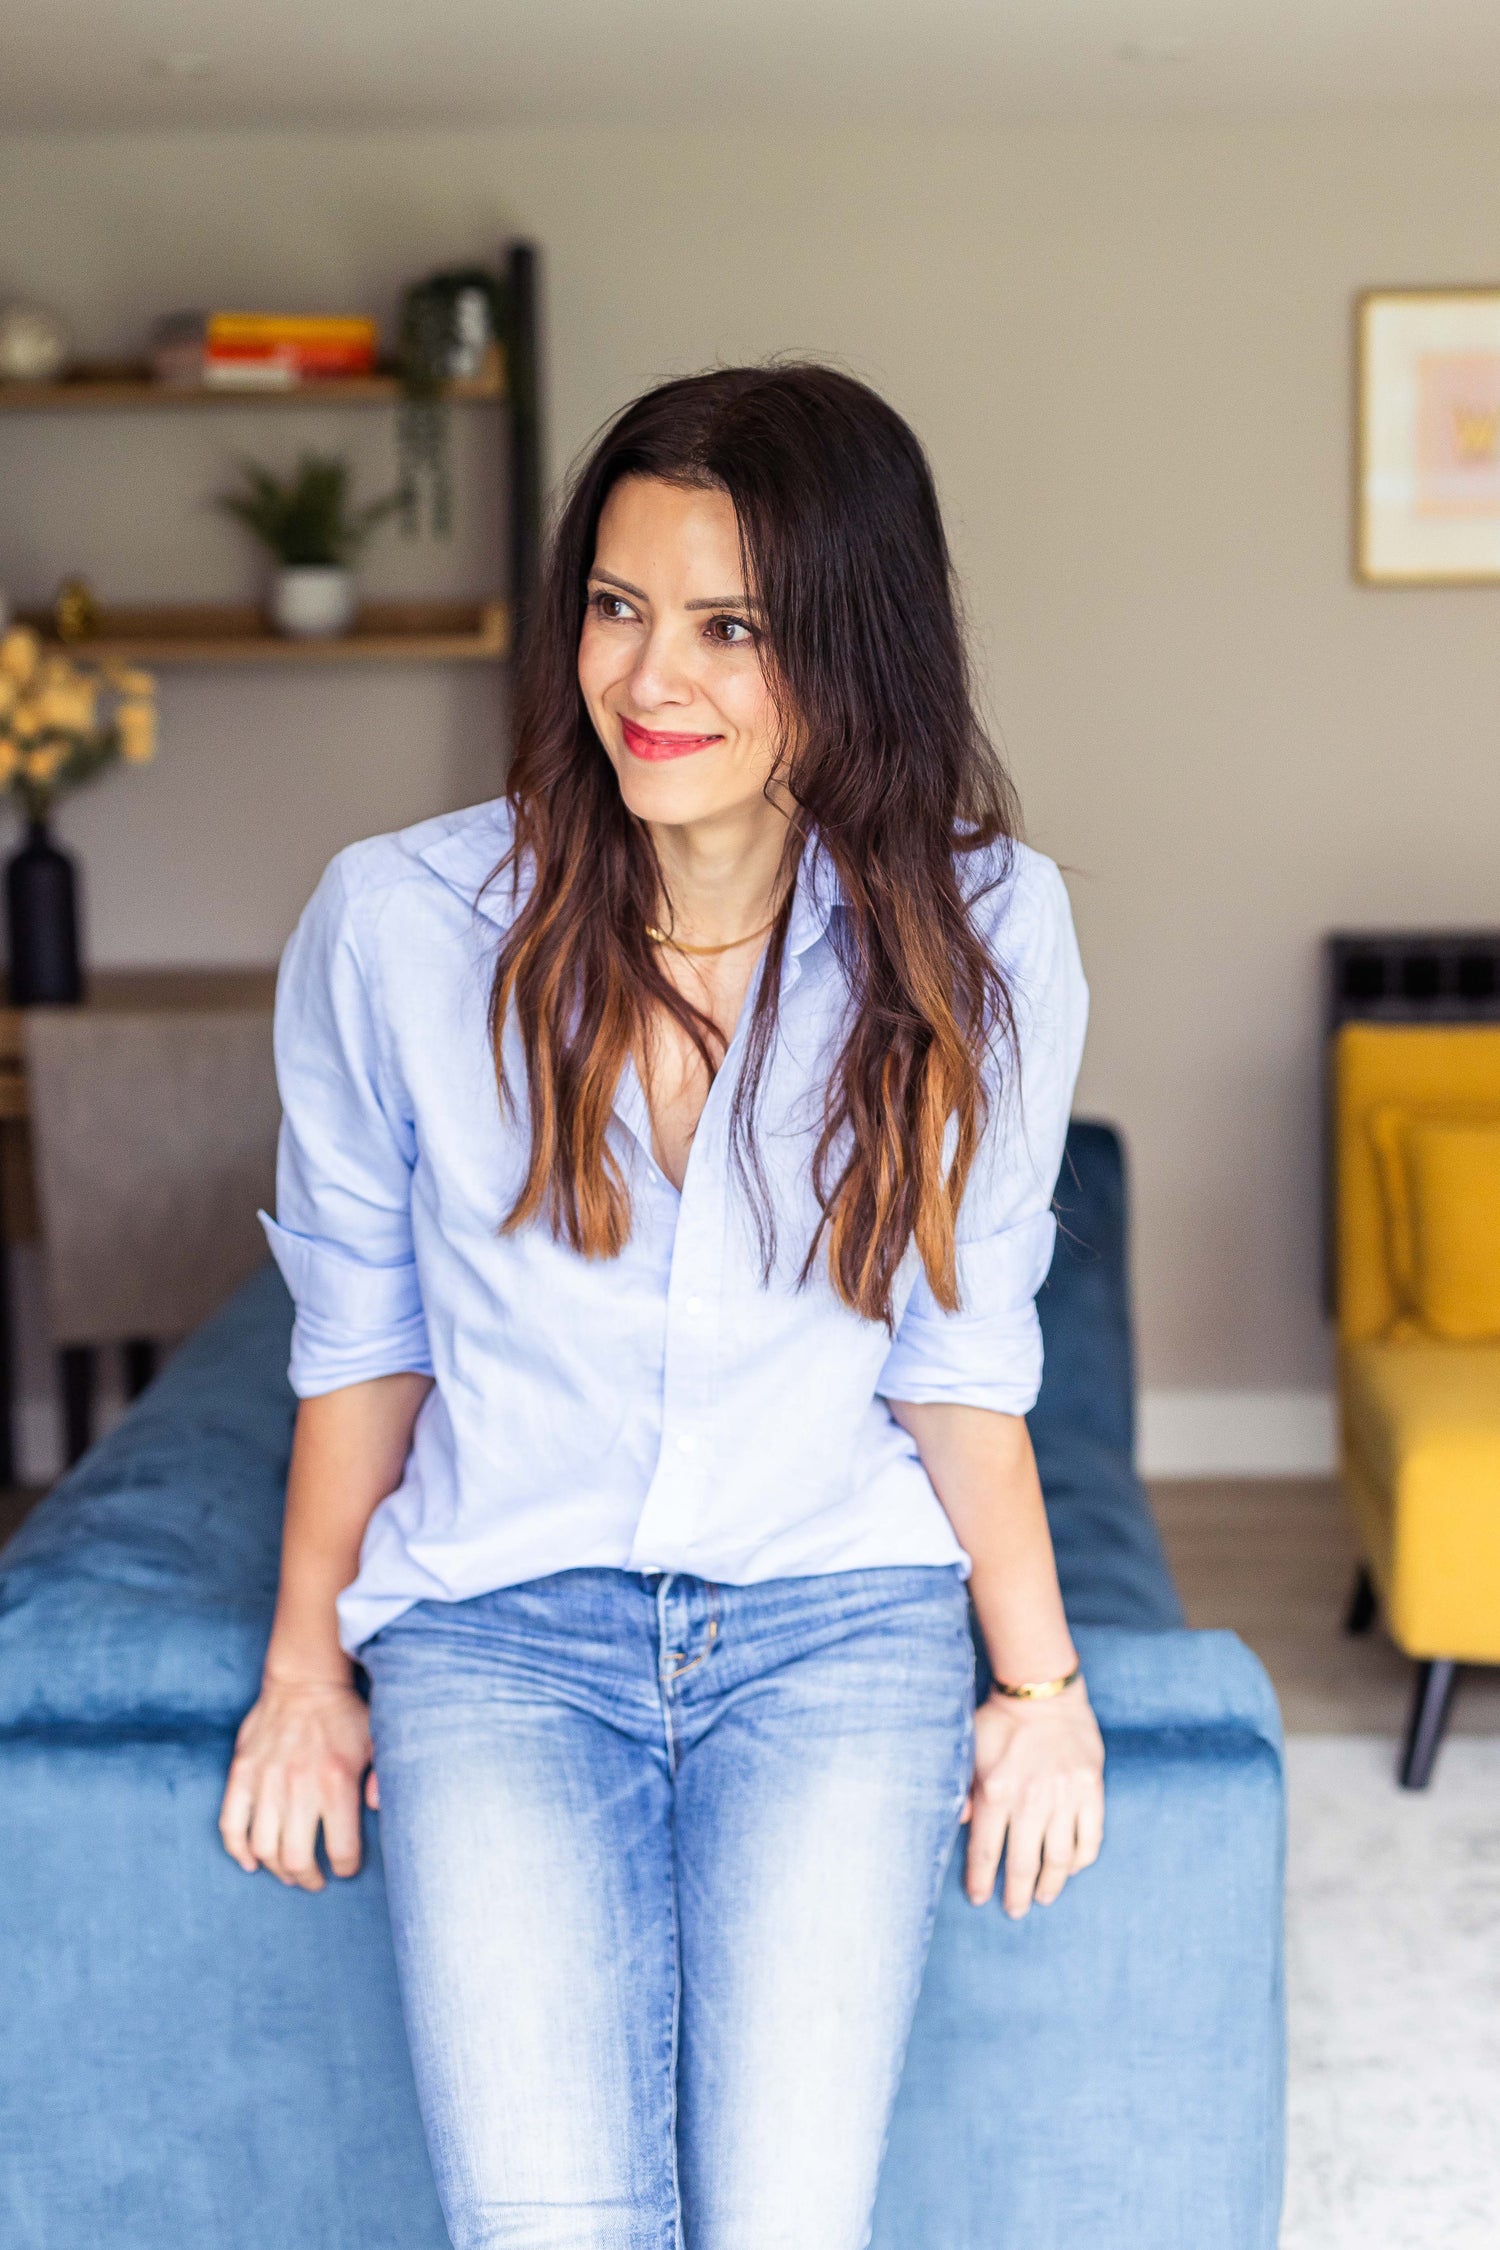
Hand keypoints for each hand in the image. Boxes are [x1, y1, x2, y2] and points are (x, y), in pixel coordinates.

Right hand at [218, 1675, 377, 1891]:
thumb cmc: (345, 1714)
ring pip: (263, 1849)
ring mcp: (265, 1782)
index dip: (346, 1868)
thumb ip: (384, 1779)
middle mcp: (298, 1788)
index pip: (341, 1851)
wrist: (304, 1679)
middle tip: (316, 1880)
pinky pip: (230, 1826)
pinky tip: (252, 1862)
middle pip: (297, 1860)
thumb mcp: (379, 1741)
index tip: (346, 1867)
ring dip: (277, 1870)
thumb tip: (378, 1811)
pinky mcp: (240, 1775)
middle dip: (309, 1879)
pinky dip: (238, 1851)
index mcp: (337, 1783)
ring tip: (290, 1872)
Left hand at [962, 1677, 1104, 1917]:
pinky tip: (1071, 1868)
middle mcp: (1030, 1801)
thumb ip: (963, 1789)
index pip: (986, 1852)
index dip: (982, 1881)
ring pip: (1059, 1859)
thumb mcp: (968, 1749)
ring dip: (1050, 1885)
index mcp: (996, 1792)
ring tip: (1043, 1898)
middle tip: (1014, 1911)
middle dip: (1017, 1894)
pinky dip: (1081, 1860)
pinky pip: (1090, 1838)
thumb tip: (961, 1824)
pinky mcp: (1091, 1790)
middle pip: (1023, 1864)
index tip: (980, 1899)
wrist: (1043, 1690)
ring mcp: (1065, 1797)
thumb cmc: (1000, 1719)